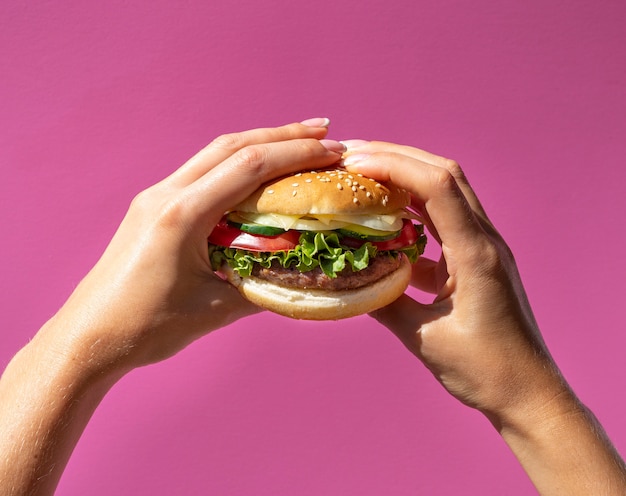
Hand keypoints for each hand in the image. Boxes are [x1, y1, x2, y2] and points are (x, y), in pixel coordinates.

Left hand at [47, 120, 344, 372]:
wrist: (90, 334)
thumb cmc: (147, 327)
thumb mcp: (215, 311)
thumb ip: (263, 286)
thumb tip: (304, 273)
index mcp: (182, 215)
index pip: (249, 167)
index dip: (296, 154)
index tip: (332, 151)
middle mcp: (166, 195)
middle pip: (233, 146)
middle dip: (283, 135)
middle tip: (324, 130)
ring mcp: (156, 196)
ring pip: (215, 153)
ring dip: (259, 142)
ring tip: (299, 139)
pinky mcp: (154, 206)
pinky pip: (202, 171)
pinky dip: (236, 162)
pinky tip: (257, 170)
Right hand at [343, 141, 625, 494]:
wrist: (526, 391)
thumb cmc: (483, 370)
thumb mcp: (423, 338)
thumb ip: (383, 303)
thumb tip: (345, 277)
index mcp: (475, 255)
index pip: (437, 187)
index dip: (394, 166)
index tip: (354, 164)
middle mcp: (484, 240)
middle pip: (444, 174)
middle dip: (397, 157)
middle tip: (352, 157)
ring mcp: (484, 247)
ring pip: (446, 191)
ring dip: (406, 177)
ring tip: (365, 175)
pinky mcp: (477, 259)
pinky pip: (444, 220)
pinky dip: (414, 210)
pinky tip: (387, 220)